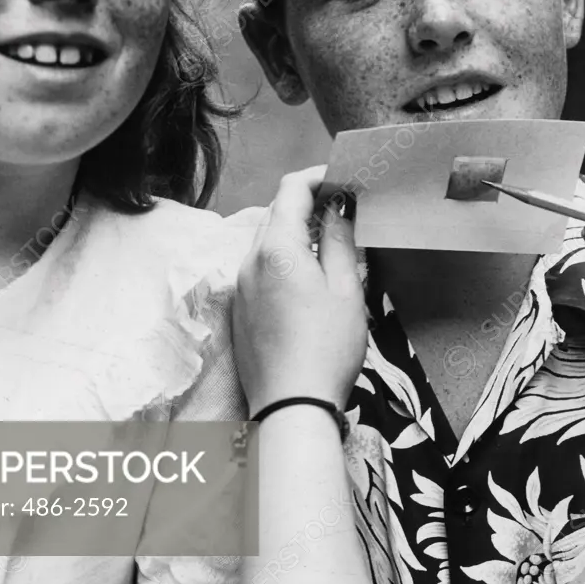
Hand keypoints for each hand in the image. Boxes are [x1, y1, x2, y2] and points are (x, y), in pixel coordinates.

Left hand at [232, 165, 367, 414]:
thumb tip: (338, 208)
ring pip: (265, 240)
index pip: (290, 189)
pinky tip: (306, 276)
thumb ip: (338, 240)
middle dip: (306, 202)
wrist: (291, 406)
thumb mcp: (345, 288)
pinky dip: (281, 258)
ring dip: (293, 231)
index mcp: (277, 249)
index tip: (342, 179)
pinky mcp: (239, 309)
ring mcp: (240, 286)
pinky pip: (259, 267)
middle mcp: (250, 261)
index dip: (317, 177)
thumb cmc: (326, 348)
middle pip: (275, 212)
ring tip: (327, 241)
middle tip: (342, 208)